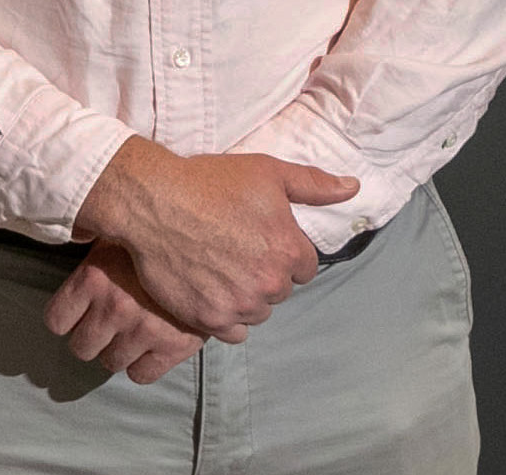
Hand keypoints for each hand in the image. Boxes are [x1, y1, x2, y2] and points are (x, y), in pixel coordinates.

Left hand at [44, 243, 204, 383]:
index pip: (56, 321)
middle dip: (90, 339)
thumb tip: (70, 229)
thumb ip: (88, 240)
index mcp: (93, 278)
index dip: (65, 320)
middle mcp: (113, 307)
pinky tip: (147, 349)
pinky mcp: (172, 347)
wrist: (212, 246)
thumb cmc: (155, 237)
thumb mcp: (114, 233)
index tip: (76, 316)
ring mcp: (142, 330)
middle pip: (81, 348)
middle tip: (104, 327)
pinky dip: (141, 366)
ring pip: (110, 363)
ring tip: (128, 335)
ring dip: (116, 352)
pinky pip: (141, 375)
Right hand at [72, 137, 356, 337]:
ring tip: (217, 270)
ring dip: (244, 297)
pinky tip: (209, 292)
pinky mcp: (209, 319)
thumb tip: (354, 188)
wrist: (151, 201)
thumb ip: (314, 184)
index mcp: (288, 250)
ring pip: (256, 312)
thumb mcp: (266, 172)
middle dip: (262, 275)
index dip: (281, 251)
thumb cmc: (208, 183)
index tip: (256, 238)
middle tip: (232, 250)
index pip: (303, 267)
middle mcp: (269, 284)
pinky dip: (225, 317)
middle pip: (279, 291)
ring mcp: (238, 305)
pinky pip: (232, 333)